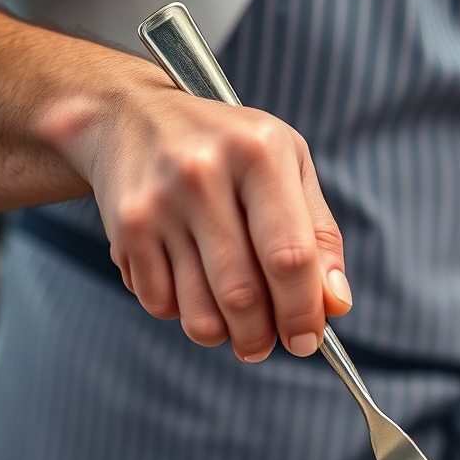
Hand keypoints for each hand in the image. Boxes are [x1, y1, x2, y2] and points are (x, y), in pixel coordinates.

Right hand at [46, 66, 351, 361]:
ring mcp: (158, 202)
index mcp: (260, 153)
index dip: (302, 310)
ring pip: (199, 311)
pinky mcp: (125, 228)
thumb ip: (321, 235)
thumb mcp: (290, 166)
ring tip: (236, 327)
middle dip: (262, 336)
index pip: (289, 256)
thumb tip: (335, 304)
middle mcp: (204, 173)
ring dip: (225, 336)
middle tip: (267, 345)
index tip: (308, 339)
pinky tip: (192, 286)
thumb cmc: (230, 147)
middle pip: (242, 294)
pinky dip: (183, 313)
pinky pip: (161, 304)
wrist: (130, 114)